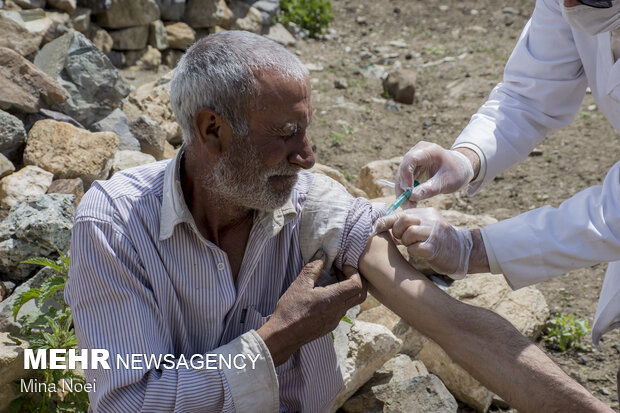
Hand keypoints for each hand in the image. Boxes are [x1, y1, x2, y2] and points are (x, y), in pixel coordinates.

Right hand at [257, 250, 366, 365]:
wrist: (283, 336)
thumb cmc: (291, 310)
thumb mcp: (300, 285)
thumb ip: (313, 268)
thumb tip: (322, 255)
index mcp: (333, 299)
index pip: (357, 285)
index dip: (354, 272)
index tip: (342, 267)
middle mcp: (338, 311)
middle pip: (361, 295)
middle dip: (356, 280)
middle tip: (342, 272)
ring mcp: (335, 320)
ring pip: (351, 303)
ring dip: (347, 290)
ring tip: (331, 281)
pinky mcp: (330, 326)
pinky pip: (342, 310)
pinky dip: (339, 299)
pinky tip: (324, 294)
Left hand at [374, 207, 472, 277]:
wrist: (462, 251)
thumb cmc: (437, 240)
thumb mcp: (425, 227)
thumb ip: (408, 224)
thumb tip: (382, 226)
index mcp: (427, 213)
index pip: (402, 213)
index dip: (386, 221)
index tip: (377, 227)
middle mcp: (431, 220)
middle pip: (404, 219)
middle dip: (397, 231)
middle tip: (401, 238)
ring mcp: (434, 234)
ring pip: (409, 233)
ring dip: (406, 242)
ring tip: (412, 245)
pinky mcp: (435, 248)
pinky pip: (415, 248)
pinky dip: (413, 251)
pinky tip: (419, 252)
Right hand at [396, 141, 475, 206]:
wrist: (460, 168)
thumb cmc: (456, 172)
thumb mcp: (447, 181)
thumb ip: (430, 189)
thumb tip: (412, 197)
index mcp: (428, 150)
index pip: (411, 159)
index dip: (406, 175)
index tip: (409, 192)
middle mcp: (416, 152)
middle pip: (402, 169)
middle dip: (403, 188)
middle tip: (407, 205)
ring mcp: (412, 160)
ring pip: (401, 177)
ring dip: (402, 193)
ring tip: (409, 206)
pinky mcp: (410, 168)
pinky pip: (404, 181)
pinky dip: (406, 192)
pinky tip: (411, 203)